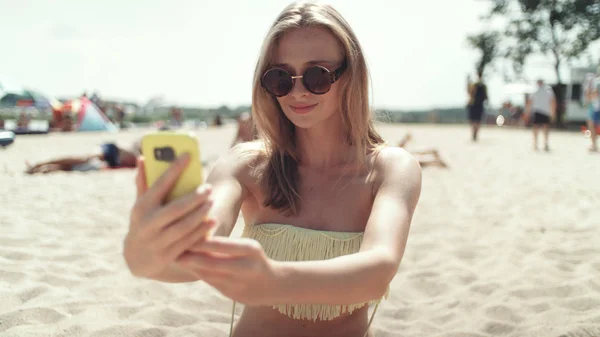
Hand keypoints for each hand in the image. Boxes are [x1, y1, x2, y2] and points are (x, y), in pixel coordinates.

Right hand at [124, 154, 215, 278]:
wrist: (137, 258)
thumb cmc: (143, 221)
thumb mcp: (140, 204)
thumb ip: (144, 183)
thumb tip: (143, 158)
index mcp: (142, 207)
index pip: (159, 184)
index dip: (174, 168)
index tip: (188, 155)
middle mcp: (148, 224)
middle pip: (176, 208)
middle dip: (194, 197)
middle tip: (209, 188)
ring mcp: (158, 242)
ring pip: (184, 226)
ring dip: (200, 214)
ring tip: (212, 202)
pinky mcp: (168, 255)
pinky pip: (188, 242)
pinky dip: (201, 231)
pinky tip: (212, 221)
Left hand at [177, 237, 280, 305]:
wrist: (273, 284)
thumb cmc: (255, 259)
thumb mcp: (248, 247)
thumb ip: (226, 245)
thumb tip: (198, 236)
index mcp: (250, 249)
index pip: (222, 244)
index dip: (202, 242)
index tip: (186, 236)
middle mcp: (246, 267)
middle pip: (213, 262)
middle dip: (192, 258)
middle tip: (175, 251)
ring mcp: (240, 283)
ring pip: (210, 275)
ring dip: (192, 268)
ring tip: (178, 259)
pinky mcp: (234, 295)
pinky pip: (212, 283)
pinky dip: (200, 275)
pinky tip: (190, 269)